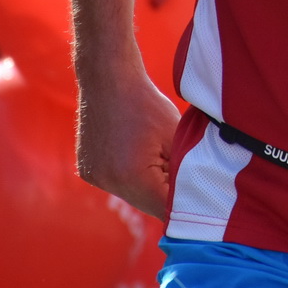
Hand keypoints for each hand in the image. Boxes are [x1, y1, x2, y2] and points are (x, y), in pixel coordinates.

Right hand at [76, 67, 181, 219]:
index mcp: (133, 177)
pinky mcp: (88, 170)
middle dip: (166, 194)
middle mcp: (109, 182)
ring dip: (147, 185)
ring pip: (132, 195)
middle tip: (182, 172)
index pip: (165, 207)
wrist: (109, 79)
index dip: (185, 203)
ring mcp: (95, 177)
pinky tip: (136, 151)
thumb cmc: (147, 104)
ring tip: (157, 156)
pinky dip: (130, 176)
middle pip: (147, 204)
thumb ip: (183, 172)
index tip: (200, 198)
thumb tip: (193, 195)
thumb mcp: (175, 138)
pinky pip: (116, 183)